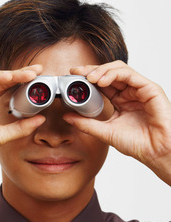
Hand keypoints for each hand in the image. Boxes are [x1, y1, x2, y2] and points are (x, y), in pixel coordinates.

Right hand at [0, 65, 45, 167]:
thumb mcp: (0, 135)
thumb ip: (20, 127)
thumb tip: (41, 119)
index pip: (6, 90)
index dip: (22, 84)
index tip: (39, 81)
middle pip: (0, 81)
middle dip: (19, 75)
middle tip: (37, 71)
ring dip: (9, 75)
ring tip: (27, 74)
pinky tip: (7, 77)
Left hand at [65, 61, 170, 184]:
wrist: (156, 152)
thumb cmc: (137, 143)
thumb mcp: (104, 131)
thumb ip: (86, 123)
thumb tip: (66, 116)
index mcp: (120, 100)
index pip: (101, 82)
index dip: (87, 76)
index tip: (72, 75)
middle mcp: (129, 92)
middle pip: (108, 72)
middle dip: (91, 69)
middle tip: (76, 72)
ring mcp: (140, 89)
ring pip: (119, 69)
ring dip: (101, 70)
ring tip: (89, 78)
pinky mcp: (150, 88)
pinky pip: (130, 74)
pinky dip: (114, 74)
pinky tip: (101, 81)